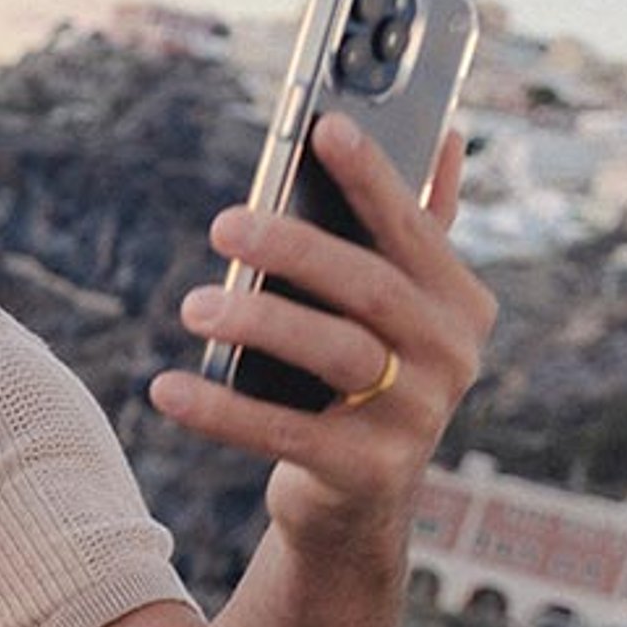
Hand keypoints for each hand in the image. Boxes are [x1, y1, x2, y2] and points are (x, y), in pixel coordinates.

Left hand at [148, 115, 497, 562]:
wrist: (354, 498)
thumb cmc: (365, 378)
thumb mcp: (397, 308)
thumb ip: (419, 227)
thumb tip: (441, 133)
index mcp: (459, 301)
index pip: (412, 227)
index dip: (372, 177)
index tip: (325, 127)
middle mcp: (452, 355)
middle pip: (369, 287)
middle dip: (295, 248)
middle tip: (224, 223)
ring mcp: (417, 416)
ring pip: (335, 353)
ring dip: (259, 322)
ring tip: (192, 305)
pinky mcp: (368, 471)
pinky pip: (284, 432)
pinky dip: (221, 410)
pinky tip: (166, 388)